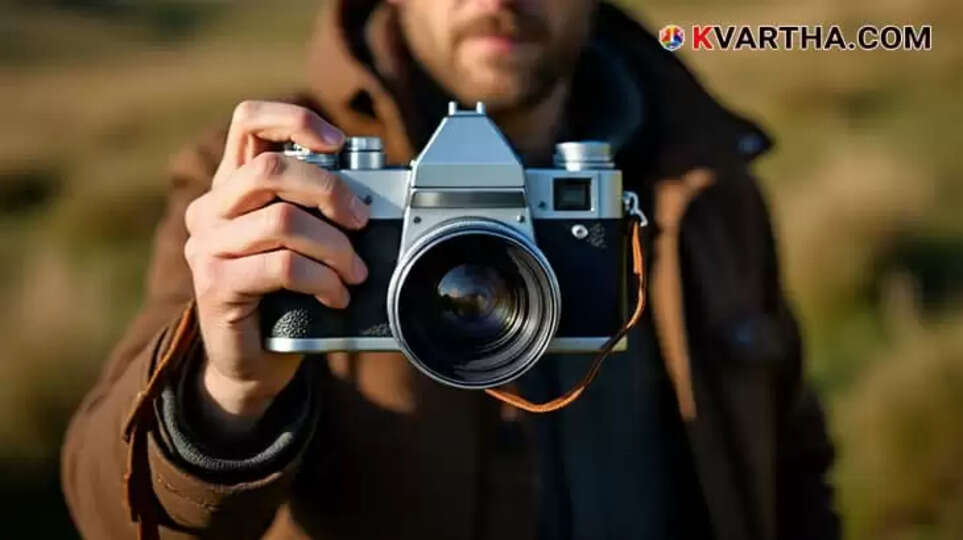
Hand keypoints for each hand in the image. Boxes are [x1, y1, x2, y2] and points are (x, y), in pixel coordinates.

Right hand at [183, 101, 369, 436]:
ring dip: (334, 247)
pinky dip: (322, 280)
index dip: (295, 120)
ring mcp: (208, 245)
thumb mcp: (301, 243)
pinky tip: (336, 295)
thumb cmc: (283, 296)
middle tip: (361, 221)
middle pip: (271, 169)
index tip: (337, 143)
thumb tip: (372, 192)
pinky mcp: (215, 283)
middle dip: (330, 190)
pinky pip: (282, 267)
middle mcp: (212, 209)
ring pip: (282, 221)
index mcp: (233, 186)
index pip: (248, 121)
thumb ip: (317, 211)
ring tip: (355, 272)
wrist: (251, 362)